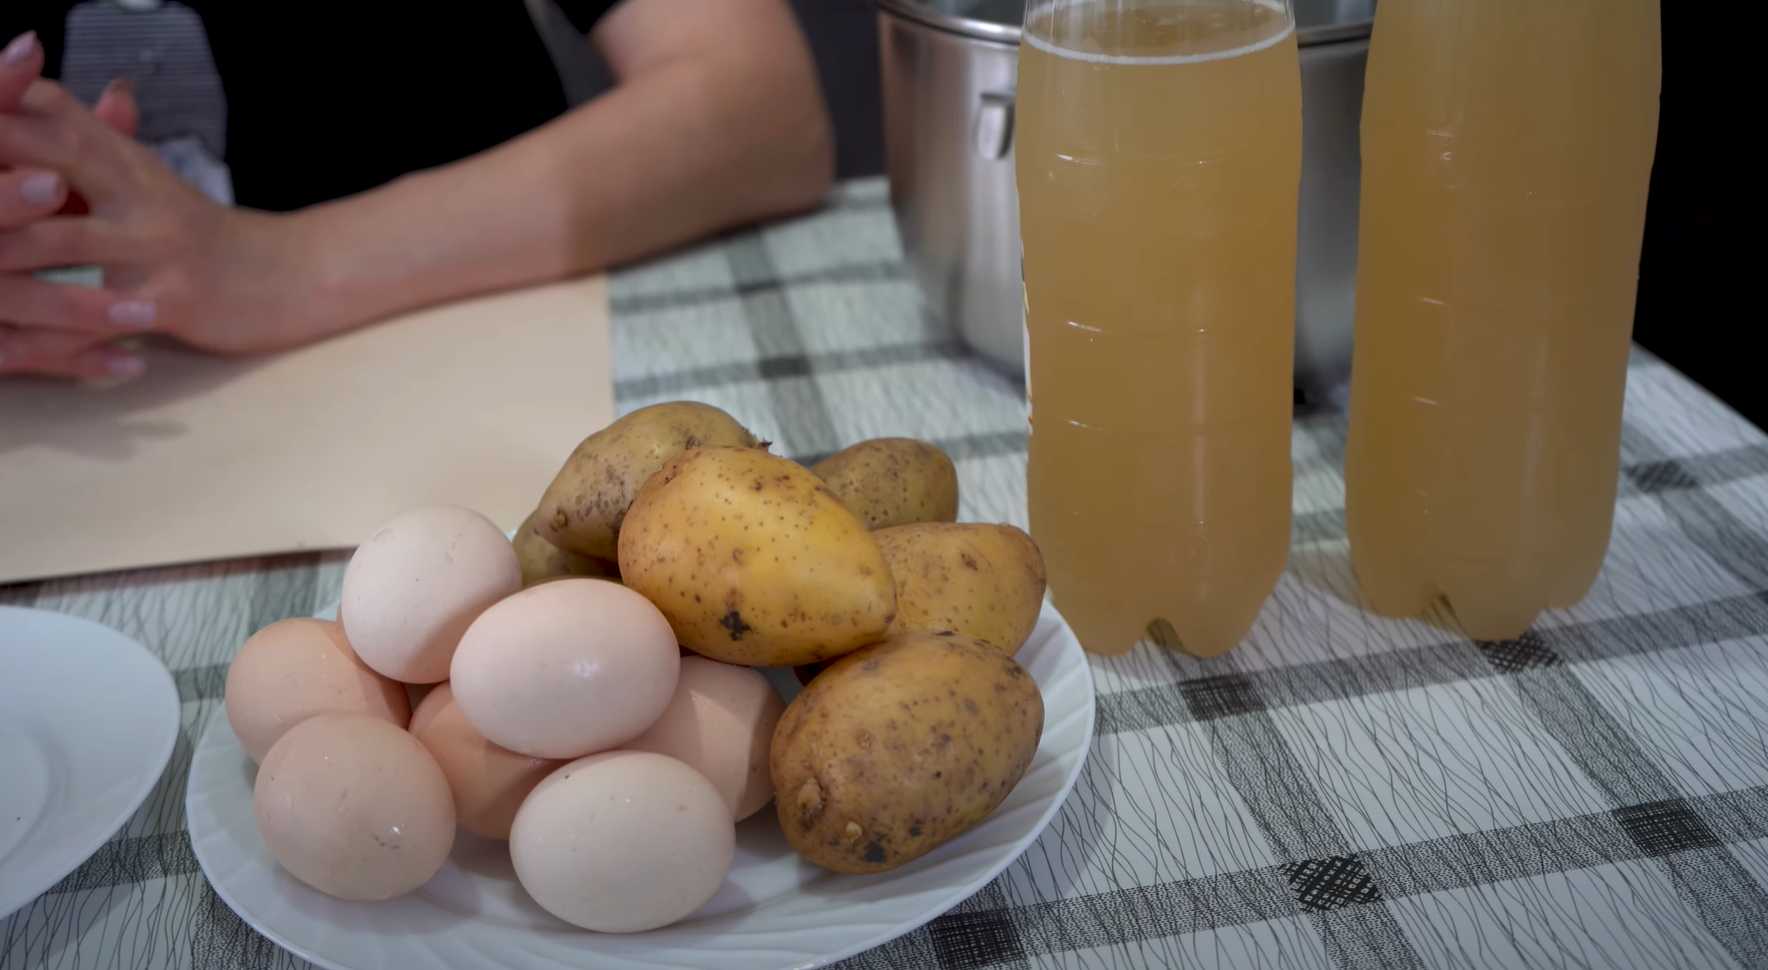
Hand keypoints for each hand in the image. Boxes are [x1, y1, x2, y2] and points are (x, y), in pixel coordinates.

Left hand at [0, 31, 323, 381]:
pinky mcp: (172, 297)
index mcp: (120, 157)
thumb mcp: (142, 179)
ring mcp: (153, 244)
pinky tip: (10, 349)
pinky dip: (51, 341)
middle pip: (44, 158)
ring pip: (58, 241)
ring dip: (4, 252)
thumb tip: (49, 90)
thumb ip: (89, 141)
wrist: (289, 277)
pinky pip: (98, 321)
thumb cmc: (199, 235)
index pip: (45, 111)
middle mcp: (135, 189)